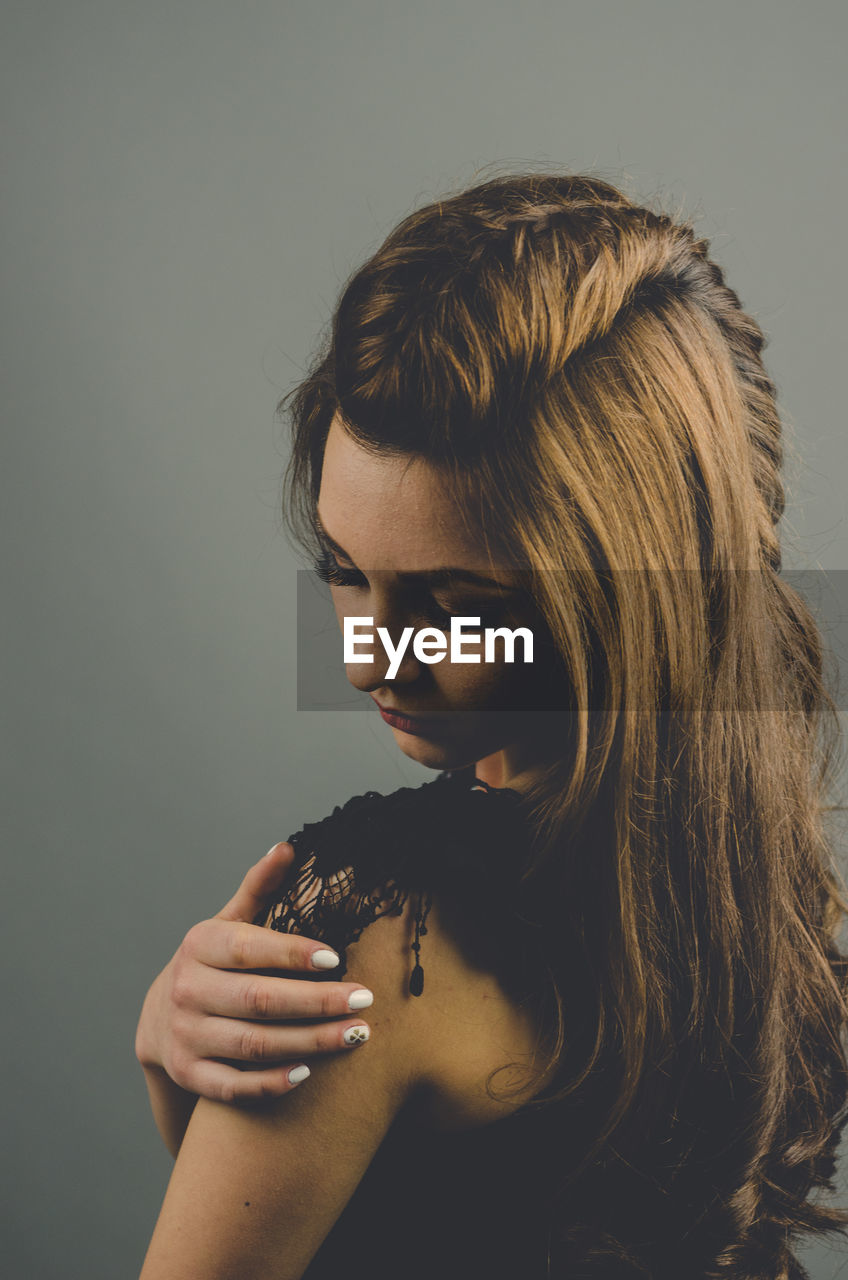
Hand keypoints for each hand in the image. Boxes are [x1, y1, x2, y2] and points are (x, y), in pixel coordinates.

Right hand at [134, 843, 374, 1102]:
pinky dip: (271, 1082)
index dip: (293, 954)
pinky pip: (235, 1086)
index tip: (337, 957)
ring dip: (309, 1042)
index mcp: (200, 945)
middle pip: (259, 1000)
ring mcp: (186, 1036)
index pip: (250, 949)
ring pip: (254, 1044)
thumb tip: (289, 848)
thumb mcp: (228, 923)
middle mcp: (187, 989)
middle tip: (365, 1000)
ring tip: (355, 1034)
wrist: (160, 1020)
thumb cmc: (215, 963)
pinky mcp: (190, 1075)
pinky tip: (309, 1073)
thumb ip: (259, 888)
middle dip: (317, 1002)